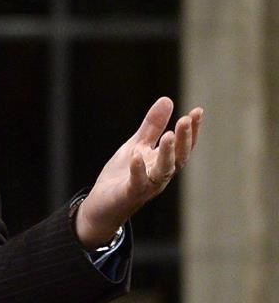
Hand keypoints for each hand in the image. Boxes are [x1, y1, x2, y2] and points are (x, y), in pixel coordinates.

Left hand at [75, 97, 202, 248]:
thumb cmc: (124, 173)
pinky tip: (137, 156)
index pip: (183, 146)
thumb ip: (152, 126)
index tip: (197, 111)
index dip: (192, 130)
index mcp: (163, 161)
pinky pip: (137, 183)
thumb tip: (168, 99)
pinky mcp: (130, 193)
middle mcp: (160, 174)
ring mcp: (147, 185)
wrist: (104, 202)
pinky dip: (138, 170)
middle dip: (184, 140)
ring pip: (163, 171)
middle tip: (186, 120)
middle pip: (178, 158)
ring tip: (170, 135)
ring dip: (168, 154)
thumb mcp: (137, 144)